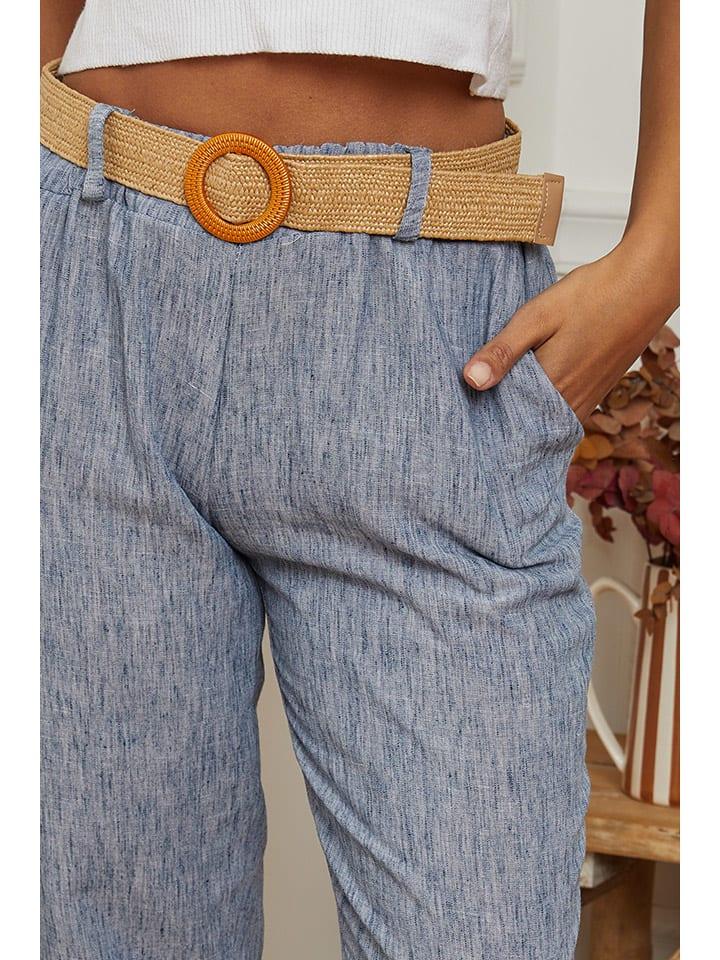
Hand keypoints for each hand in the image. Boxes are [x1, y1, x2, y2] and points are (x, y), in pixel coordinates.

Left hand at [462, 238, 678, 424]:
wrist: (645, 284)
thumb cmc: (593, 295)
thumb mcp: (537, 317)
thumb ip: (503, 350)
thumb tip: (471, 381)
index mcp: (552, 387)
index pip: (507, 419)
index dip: (486, 415)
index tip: (468, 411)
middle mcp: (571, 402)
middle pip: (526, 424)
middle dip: (503, 417)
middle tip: (477, 408)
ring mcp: (588, 399)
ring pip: (546, 419)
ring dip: (524, 412)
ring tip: (501, 397)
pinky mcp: (597, 391)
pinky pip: (564, 410)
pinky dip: (545, 405)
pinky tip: (533, 387)